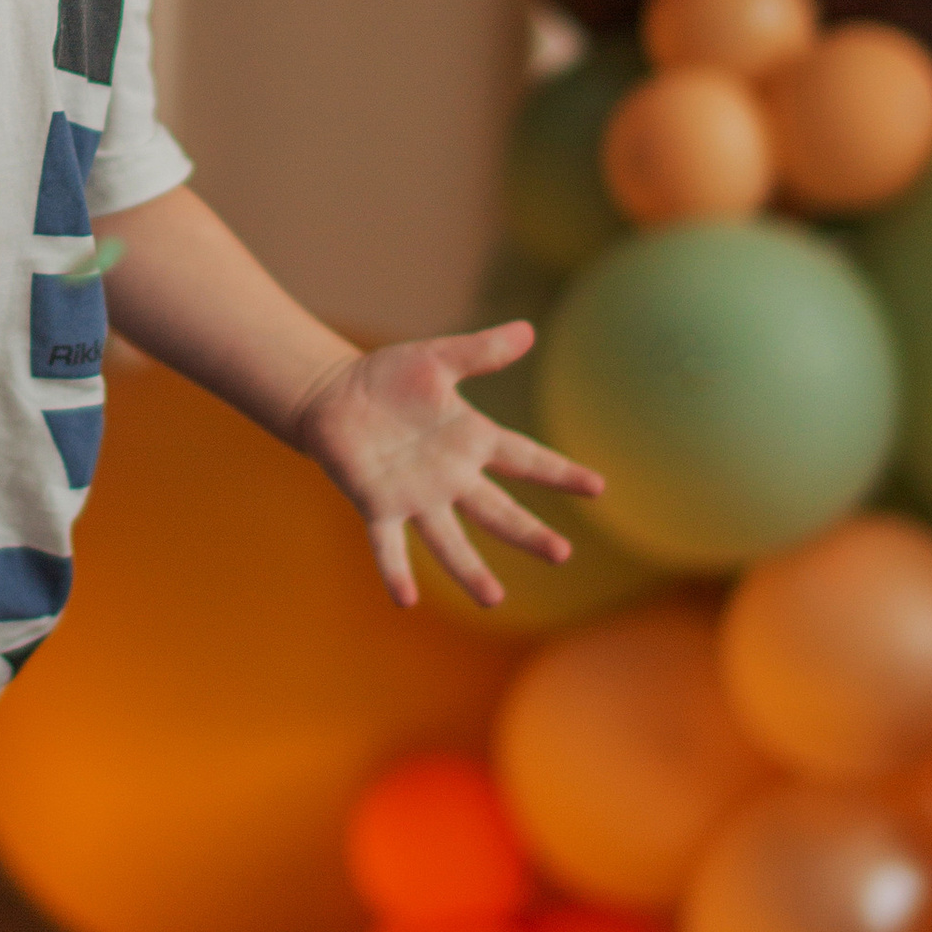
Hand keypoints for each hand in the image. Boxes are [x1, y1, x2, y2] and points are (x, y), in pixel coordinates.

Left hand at [289, 324, 603, 614]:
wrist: (332, 394)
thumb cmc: (388, 378)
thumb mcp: (437, 358)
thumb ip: (481, 351)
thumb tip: (528, 330)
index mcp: (470, 440)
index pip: (525, 459)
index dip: (559, 473)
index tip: (598, 487)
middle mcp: (450, 476)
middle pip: (497, 510)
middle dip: (528, 532)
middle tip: (561, 554)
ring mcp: (415, 495)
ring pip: (449, 539)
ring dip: (469, 570)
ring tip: (493, 599)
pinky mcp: (377, 503)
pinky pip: (388, 543)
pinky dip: (395, 570)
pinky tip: (405, 600)